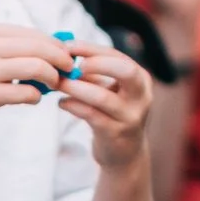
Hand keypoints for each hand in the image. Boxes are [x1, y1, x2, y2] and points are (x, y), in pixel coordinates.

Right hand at [0, 22, 72, 127]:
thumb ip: (3, 44)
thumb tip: (44, 48)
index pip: (32, 33)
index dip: (54, 44)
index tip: (64, 54)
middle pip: (39, 47)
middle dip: (61, 58)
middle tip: (69, 68)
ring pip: (37, 68)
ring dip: (52, 77)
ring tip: (54, 84)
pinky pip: (25, 93)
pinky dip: (36, 96)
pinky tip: (34, 98)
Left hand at [55, 44, 155, 168]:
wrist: (124, 154)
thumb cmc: (113, 114)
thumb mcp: (111, 90)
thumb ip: (94, 73)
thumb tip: (64, 53)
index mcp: (141, 79)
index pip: (118, 56)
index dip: (92, 49)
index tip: (68, 46)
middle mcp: (141, 97)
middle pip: (125, 71)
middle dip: (96, 64)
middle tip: (71, 66)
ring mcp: (130, 117)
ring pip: (101, 97)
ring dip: (75, 87)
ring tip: (58, 83)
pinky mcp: (115, 134)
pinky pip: (90, 115)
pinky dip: (72, 105)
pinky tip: (62, 103)